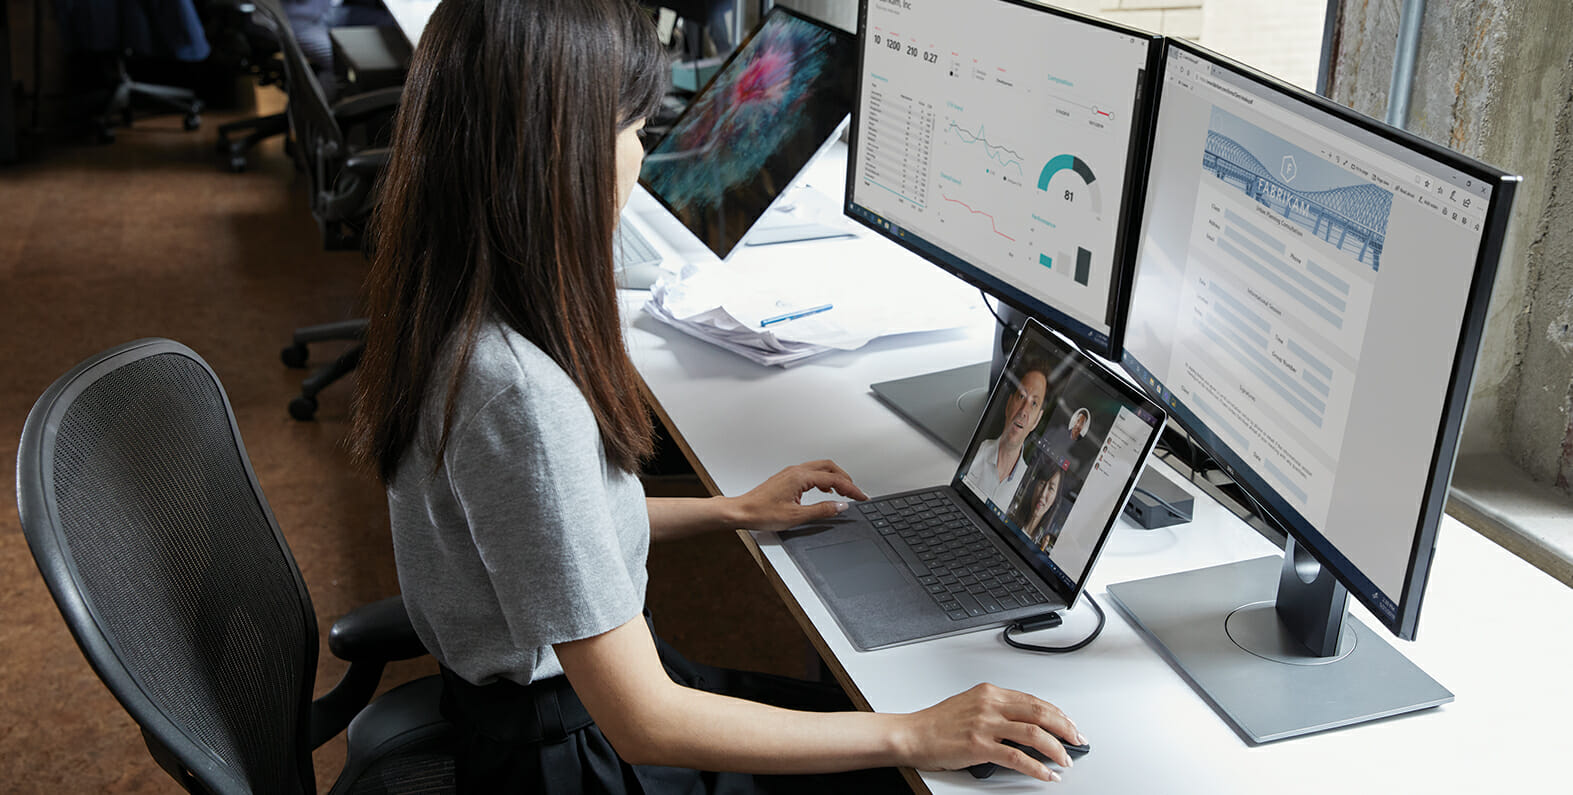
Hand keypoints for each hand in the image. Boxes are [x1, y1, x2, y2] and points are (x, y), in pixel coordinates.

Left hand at [729, 460, 869, 531]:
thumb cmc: (761, 512)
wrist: (741, 511)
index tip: (862, 497)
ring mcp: (790, 473)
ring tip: (844, 491)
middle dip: (845, 479)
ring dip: (834, 477)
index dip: (851, 489)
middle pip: (829, 467)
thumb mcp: (797, 516)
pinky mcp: (786, 478)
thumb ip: (822, 510)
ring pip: (820, 468)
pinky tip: (824, 489)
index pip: (834, 479)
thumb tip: (840, 506)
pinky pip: (811, 473)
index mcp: (800, 477)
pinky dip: (823, 479)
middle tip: (855, 492)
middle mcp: (796, 471)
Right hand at [896, 683, 1083, 781]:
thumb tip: (1023, 723)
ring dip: (1055, 748)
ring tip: (1065, 759)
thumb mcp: (969, 705)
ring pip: (1034, 733)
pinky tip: (1046, 773)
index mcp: (989, 692)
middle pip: (1039, 712)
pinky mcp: (979, 746)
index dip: (1056, 713)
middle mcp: (990, 704)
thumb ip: (996, 710)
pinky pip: (1017, 757)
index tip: (1068, 724)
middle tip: (1076, 740)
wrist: (912, 734)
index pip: (1033, 700)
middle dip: (1064, 728)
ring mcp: (985, 724)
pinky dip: (1037, 767)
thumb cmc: (937, 723)